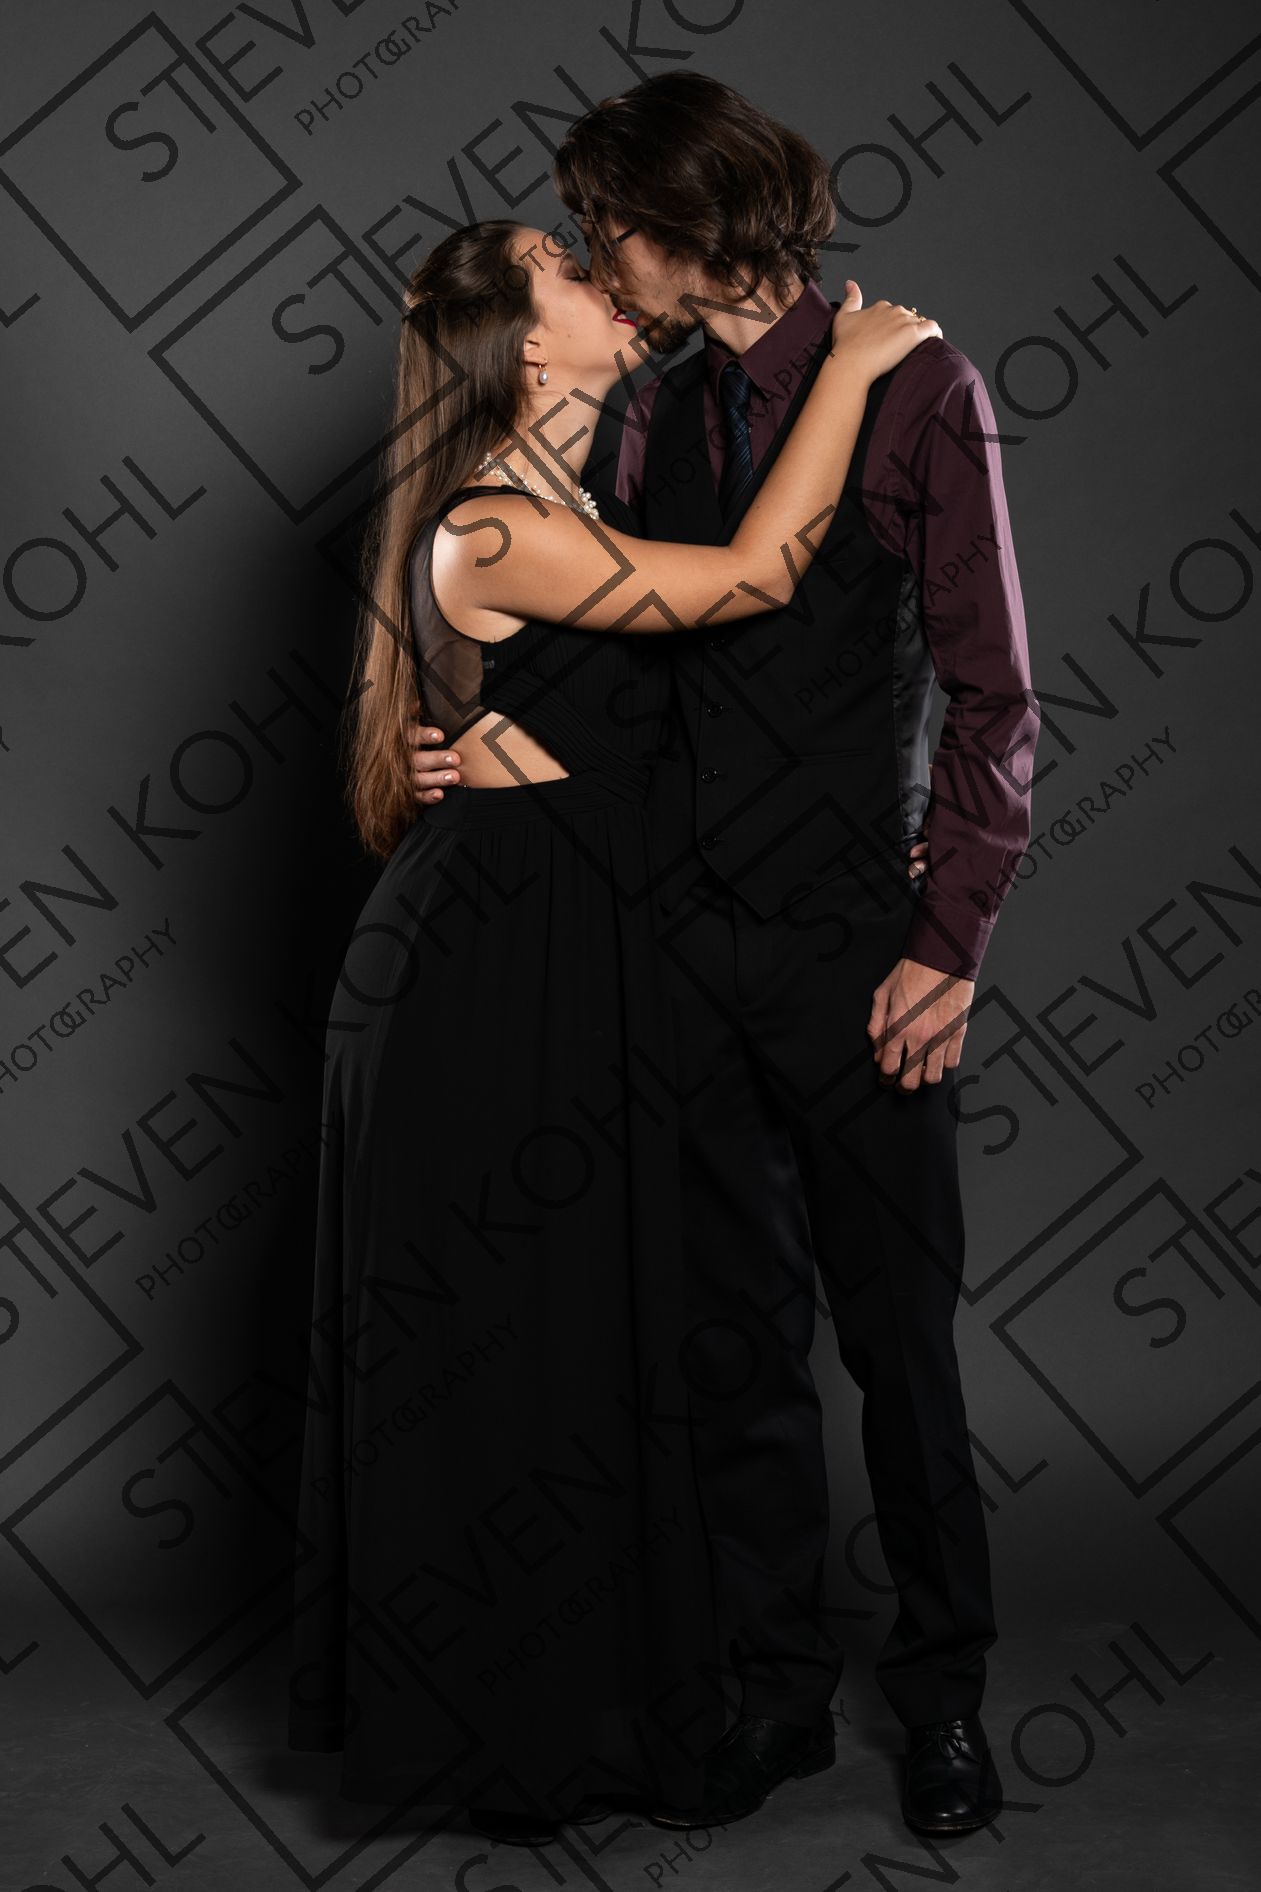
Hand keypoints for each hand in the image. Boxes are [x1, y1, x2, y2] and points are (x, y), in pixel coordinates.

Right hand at [408, 711, 460, 801]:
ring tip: (455, 777)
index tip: (440, 735)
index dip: (425, 735)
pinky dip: (427, 796)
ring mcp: (405, 775)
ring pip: (418, 779)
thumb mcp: (411, 722)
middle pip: (417, 759)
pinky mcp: (409, 792)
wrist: (396, 762)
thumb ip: (413, 713)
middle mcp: (402, 758)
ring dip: (436, 778)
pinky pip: (416, 796)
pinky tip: (440, 794)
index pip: (411, 735)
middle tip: (456, 759)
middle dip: (437, 759)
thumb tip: (417, 702)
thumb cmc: (415, 738)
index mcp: (403, 738)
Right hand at [829, 280, 940, 381]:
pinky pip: (933, 328)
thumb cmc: (845, 345)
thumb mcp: (843, 317)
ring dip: (919, 332)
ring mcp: (905, 321)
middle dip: (905, 329)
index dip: (892, 325)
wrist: (851, 363)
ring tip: (915, 347)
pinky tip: (933, 341)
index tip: (889, 337)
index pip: (893, 312)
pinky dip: (935, 333)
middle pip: (907, 317)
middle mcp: (894, 310)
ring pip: (920, 322)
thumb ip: (851, 298)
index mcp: (880, 307)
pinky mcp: (914, 334)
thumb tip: (851, 283)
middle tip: (900, 346)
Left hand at [868, 956, 971, 1090]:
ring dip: (925, 1078)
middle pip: (911, 1080)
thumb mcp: (882, 995)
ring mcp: (941, 1037)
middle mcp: (920, 1037)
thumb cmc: (911, 972)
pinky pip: (952, 1062)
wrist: (942, 957)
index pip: (889, 1068)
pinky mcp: (958, 1032)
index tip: (886, 1080)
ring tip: (921, 1072)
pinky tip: (938, 1057)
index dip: (886, 1079)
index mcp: (898, 1028)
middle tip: (902, 1085)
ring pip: (934, 1076)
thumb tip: (878, 1052)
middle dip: (904, 1087)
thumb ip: (877, 1026)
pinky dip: (944, 1064)